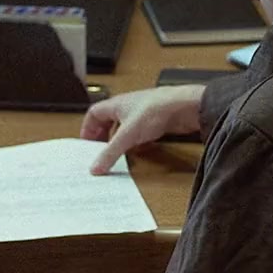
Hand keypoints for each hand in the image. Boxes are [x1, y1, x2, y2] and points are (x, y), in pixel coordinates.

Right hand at [81, 85, 206, 174]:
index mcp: (116, 104)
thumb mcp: (127, 135)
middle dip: (103, 137)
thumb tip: (95, 167)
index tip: (86, 145)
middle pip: (109, 122)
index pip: (94, 114)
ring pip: (125, 128)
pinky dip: (136, 144)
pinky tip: (138, 152)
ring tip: (117, 154)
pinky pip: (140, 134)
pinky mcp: (156, 122)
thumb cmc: (156, 108)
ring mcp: (142, 115)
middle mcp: (128, 107)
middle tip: (99, 152)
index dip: (88, 128)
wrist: (185, 106)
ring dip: (120, 141)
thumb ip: (111, 153)